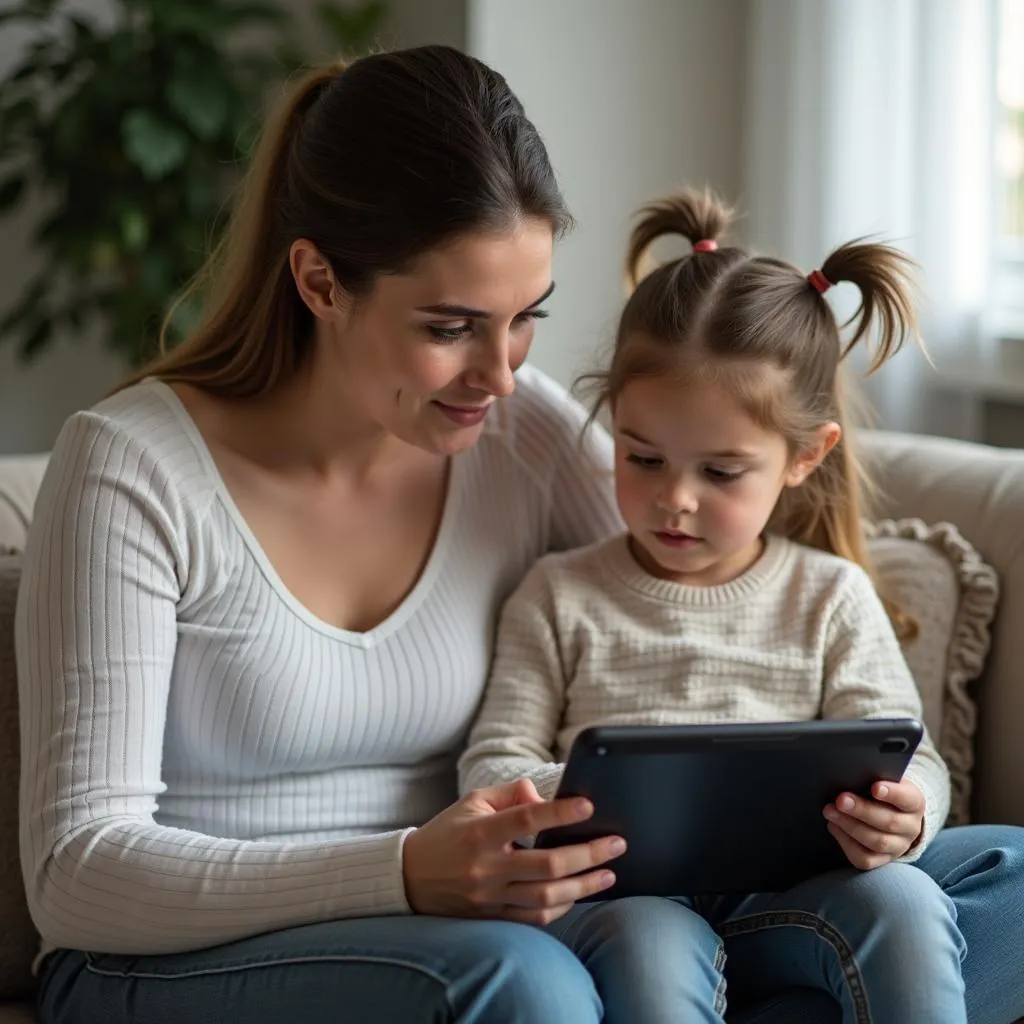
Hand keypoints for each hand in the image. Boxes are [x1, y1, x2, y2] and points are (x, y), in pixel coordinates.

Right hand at [402, 778, 625, 924]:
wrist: (410, 878)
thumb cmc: (447, 833)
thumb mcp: (473, 802)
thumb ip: (511, 794)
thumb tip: (545, 795)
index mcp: (480, 832)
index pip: (526, 819)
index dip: (559, 813)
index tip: (588, 806)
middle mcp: (486, 867)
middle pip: (547, 865)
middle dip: (588, 854)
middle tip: (616, 843)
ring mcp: (490, 897)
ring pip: (546, 896)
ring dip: (583, 886)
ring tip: (608, 873)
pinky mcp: (492, 918)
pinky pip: (535, 918)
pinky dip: (561, 907)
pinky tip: (578, 893)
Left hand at [824, 779, 924, 869]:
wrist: (892, 813)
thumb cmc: (883, 792)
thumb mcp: (885, 780)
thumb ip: (874, 778)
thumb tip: (852, 773)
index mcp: (914, 803)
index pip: (908, 799)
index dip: (893, 794)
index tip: (875, 787)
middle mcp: (911, 827)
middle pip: (890, 822)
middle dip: (862, 810)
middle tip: (841, 800)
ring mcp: (899, 846)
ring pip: (877, 841)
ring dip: (850, 826)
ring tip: (830, 811)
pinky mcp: (883, 860)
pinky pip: (865, 858)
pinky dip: (846, 842)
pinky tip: (833, 826)